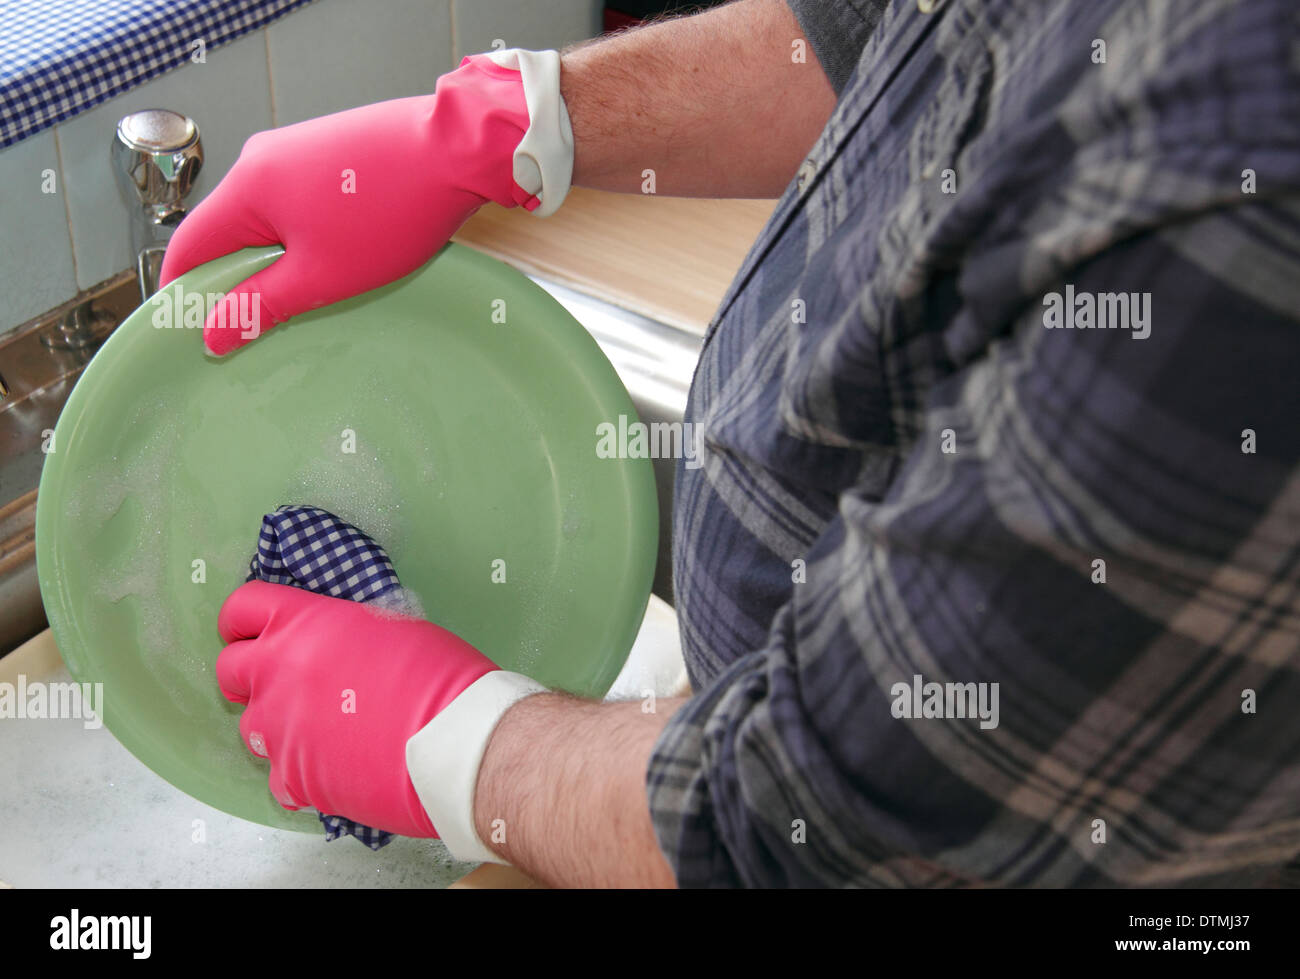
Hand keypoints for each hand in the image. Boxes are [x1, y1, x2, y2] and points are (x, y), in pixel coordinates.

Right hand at [160, 54, 540, 355]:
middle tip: (252, 328)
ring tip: (298, 299)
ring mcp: (299, 149)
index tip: (189, 331)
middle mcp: (263, 159)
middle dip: (235, 279)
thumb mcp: (321, 276)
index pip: (188, 246)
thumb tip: (211, 334)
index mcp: (246, 187)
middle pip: (227, 231)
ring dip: (274, 259)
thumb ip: (262, 305)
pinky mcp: (332, 151)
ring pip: (267, 218)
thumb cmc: (389, 213)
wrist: (456, 151)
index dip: (183, 292)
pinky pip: (298, 201)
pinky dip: (302, 236)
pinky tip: (332, 261)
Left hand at [215, 580, 498, 836]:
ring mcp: (281, 730)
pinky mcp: (294, 779)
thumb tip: (336, 643)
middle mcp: (279, 675)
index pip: (243, 608)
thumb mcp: (393, 627)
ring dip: (275, 724)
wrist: (457, 742)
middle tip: (284, 682)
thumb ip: (344, 632)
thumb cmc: (442, 678)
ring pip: (250, 726)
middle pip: (230, 669)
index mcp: (306, 625)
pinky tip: (332, 766)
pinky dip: (299, 772)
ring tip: (318, 729)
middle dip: (250, 673)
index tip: (254, 631)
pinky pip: (278, 776)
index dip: (245, 621)